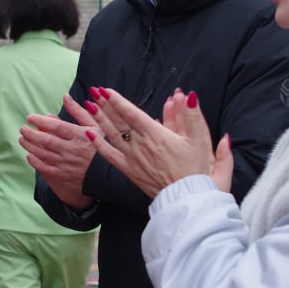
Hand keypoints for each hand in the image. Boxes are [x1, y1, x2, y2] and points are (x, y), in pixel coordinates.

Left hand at [20, 94, 97, 209]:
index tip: (30, 117)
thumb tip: (65, 96)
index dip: (42, 121)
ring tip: (22, 138)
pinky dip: (35, 162)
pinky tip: (29, 155)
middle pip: (47, 140)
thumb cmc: (99, 144)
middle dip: (31, 134)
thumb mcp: (94, 126)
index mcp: (81, 136)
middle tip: (22, 128)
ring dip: (29, 146)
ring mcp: (68, 164)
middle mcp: (73, 150)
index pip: (57, 127)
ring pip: (43, 154)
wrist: (107, 171)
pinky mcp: (64, 175)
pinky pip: (45, 168)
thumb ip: (78, 111)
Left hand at [85, 88, 230, 197]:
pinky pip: (110, 156)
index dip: (117, 100)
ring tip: (89, 106)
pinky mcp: (129, 170)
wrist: (186, 198)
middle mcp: (139, 144)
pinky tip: (90, 134)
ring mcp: (132, 158)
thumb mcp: (199, 139)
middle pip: (118, 121)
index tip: (106, 90)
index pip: (131, 113)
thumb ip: (192, 116)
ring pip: (111, 135)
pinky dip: (99, 145)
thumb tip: (188, 95)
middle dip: (105, 105)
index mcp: (155, 134)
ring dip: (100, 119)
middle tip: (93, 91)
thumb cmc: (195, 168)